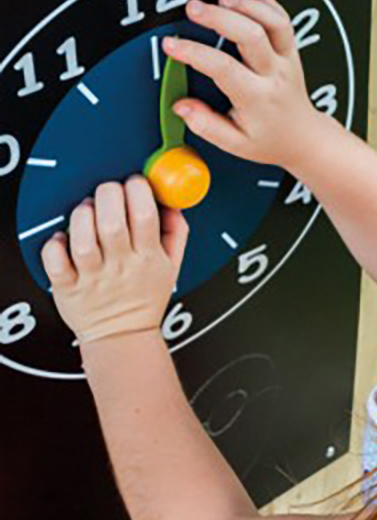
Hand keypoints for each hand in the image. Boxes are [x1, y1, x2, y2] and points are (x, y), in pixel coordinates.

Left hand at [41, 177, 187, 345]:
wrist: (123, 337)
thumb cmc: (145, 299)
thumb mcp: (173, 267)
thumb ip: (177, 233)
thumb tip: (173, 203)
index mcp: (149, 258)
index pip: (146, 216)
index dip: (138, 190)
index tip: (134, 183)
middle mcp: (122, 266)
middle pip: (112, 223)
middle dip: (108, 195)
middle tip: (108, 191)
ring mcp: (94, 278)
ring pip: (83, 241)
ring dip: (82, 217)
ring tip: (87, 211)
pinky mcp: (69, 288)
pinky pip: (56, 262)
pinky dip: (55, 245)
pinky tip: (63, 238)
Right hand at [164, 0, 317, 169]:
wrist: (303, 137)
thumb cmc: (269, 139)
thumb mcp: (236, 144)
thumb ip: (207, 125)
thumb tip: (182, 106)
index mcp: (258, 98)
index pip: (224, 69)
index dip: (194, 53)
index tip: (172, 45)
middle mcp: (275, 75)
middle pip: (252, 36)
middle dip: (220, 18)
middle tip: (193, 8)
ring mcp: (286, 60)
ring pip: (274, 24)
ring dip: (248, 6)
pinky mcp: (292, 52)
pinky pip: (285, 22)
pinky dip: (270, 3)